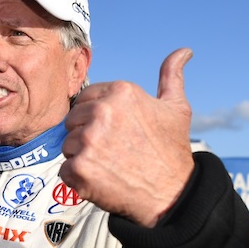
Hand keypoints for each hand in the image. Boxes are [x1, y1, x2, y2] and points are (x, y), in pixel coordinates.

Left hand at [61, 48, 194, 226]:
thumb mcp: (176, 108)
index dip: (97, 116)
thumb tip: (183, 51)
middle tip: (113, 150)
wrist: (170, 195)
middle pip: (73, 120)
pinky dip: (79, 178)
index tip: (115, 131)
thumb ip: (171, 76)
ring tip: (109, 165)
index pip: (86, 98)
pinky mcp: (79, 168)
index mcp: (121, 92)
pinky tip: (102, 179)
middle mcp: (102, 112)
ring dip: (82, 156)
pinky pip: (65, 169)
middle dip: (87, 134)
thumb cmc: (171, 152)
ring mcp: (88, 141)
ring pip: (67, 144)